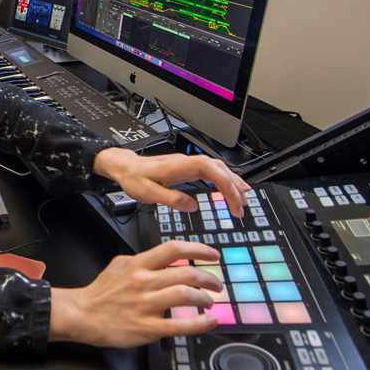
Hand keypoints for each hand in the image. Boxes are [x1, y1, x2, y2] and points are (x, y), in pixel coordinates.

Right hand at [49, 239, 222, 347]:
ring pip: (185, 296)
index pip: (174, 249)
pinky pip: (179, 325)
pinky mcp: (147, 327)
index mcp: (139, 265)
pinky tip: (209, 321)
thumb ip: (143, 260)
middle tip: (216, 283)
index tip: (212, 255)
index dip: (198, 249)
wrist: (84, 314)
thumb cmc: (102, 292)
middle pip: (186, 274)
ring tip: (209, 301)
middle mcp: (144, 282)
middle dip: (208, 278)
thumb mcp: (120, 264)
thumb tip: (164, 259)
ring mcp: (146, 305)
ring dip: (204, 298)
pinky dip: (199, 323)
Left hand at [93, 147, 249, 215]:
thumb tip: (192, 206)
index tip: (234, 202)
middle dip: (234, 186)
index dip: (226, 184)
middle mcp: (186, 162)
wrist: (125, 168)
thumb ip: (170, 198)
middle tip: (242, 207)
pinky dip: (223, 180)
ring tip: (243, 199)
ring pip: (217, 168)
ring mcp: (187, 164)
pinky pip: (210, 172)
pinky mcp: (186, 169)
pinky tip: (229, 189)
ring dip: (231, 182)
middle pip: (219, 168)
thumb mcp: (148, 193)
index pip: (211, 169)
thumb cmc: (134, 178)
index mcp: (179, 166)